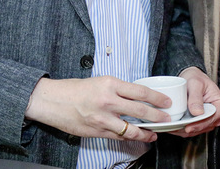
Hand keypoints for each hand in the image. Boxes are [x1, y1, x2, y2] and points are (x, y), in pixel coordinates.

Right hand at [25, 75, 172, 141]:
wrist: (53, 101)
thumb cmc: (75, 89)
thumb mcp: (100, 81)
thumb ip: (117, 89)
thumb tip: (135, 96)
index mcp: (110, 84)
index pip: (140, 91)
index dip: (156, 98)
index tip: (165, 101)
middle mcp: (108, 101)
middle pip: (139, 110)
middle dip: (156, 116)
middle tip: (166, 118)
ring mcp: (102, 118)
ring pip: (131, 128)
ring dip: (146, 132)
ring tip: (154, 133)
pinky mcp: (96, 131)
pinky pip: (118, 136)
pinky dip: (129, 137)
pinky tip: (137, 137)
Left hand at [172, 67, 219, 136]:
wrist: (191, 78)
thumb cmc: (196, 78)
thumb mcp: (195, 83)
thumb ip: (196, 97)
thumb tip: (197, 112)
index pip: (213, 117)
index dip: (200, 123)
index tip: (188, 126)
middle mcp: (219, 114)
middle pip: (205, 126)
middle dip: (191, 128)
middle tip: (176, 127)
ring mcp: (211, 120)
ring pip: (198, 130)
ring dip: (185, 130)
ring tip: (173, 127)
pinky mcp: (202, 123)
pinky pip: (193, 130)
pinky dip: (183, 130)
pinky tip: (174, 126)